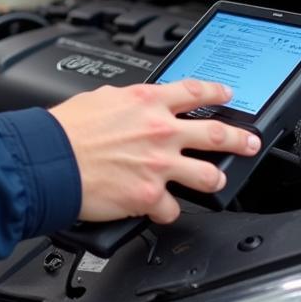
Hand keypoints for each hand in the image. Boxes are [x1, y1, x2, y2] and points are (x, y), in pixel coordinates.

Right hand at [48, 79, 261, 223]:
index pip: (192, 91)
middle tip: (250, 141)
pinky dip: (165, 210)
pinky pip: (172, 209)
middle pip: (216, 134)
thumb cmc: (65, 130)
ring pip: (208, 176)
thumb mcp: (99, 99)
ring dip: (213, 180)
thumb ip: (126, 103)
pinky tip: (158, 209)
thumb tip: (134, 108)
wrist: (50, 160)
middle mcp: (158, 131)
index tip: (226, 93)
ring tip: (213, 182)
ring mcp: (158, 165)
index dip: (215, 91)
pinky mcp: (149, 196)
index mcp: (145, 101)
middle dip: (241, 138)